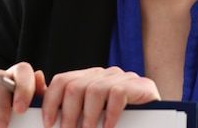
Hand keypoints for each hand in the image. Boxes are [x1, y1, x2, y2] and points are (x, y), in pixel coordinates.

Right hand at [0, 62, 46, 127]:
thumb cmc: (1, 115)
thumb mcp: (18, 109)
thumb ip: (34, 96)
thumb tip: (40, 76)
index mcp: (13, 79)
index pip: (22, 71)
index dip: (24, 87)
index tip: (20, 110)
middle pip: (0, 81)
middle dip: (1, 107)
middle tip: (0, 127)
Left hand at [42, 67, 160, 127]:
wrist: (157, 120)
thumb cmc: (119, 120)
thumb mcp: (89, 112)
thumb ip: (67, 104)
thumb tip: (40, 81)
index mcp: (89, 78)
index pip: (62, 81)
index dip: (51, 102)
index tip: (47, 123)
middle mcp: (103, 74)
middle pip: (74, 86)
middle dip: (67, 114)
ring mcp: (121, 77)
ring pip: (93, 90)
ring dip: (87, 117)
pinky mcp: (138, 85)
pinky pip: (117, 94)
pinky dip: (109, 114)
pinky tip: (108, 127)